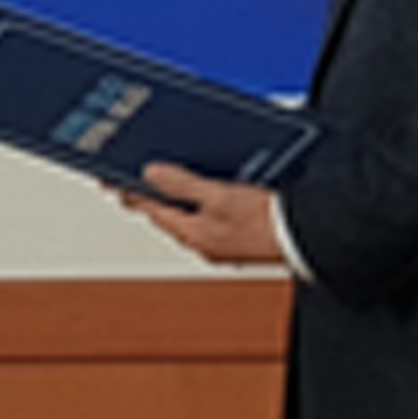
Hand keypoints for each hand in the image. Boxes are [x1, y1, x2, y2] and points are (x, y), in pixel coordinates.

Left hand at [117, 162, 285, 266]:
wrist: (304, 238)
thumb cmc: (266, 223)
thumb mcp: (219, 196)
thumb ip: (183, 185)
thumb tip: (151, 174)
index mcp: (193, 234)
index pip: (152, 209)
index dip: (133, 192)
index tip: (113, 181)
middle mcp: (204, 243)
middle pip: (169, 215)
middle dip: (152, 197)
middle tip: (133, 181)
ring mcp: (222, 244)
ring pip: (190, 219)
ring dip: (177, 201)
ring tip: (165, 184)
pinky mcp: (238, 240)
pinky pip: (210, 221)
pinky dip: (201, 207)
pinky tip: (207, 196)